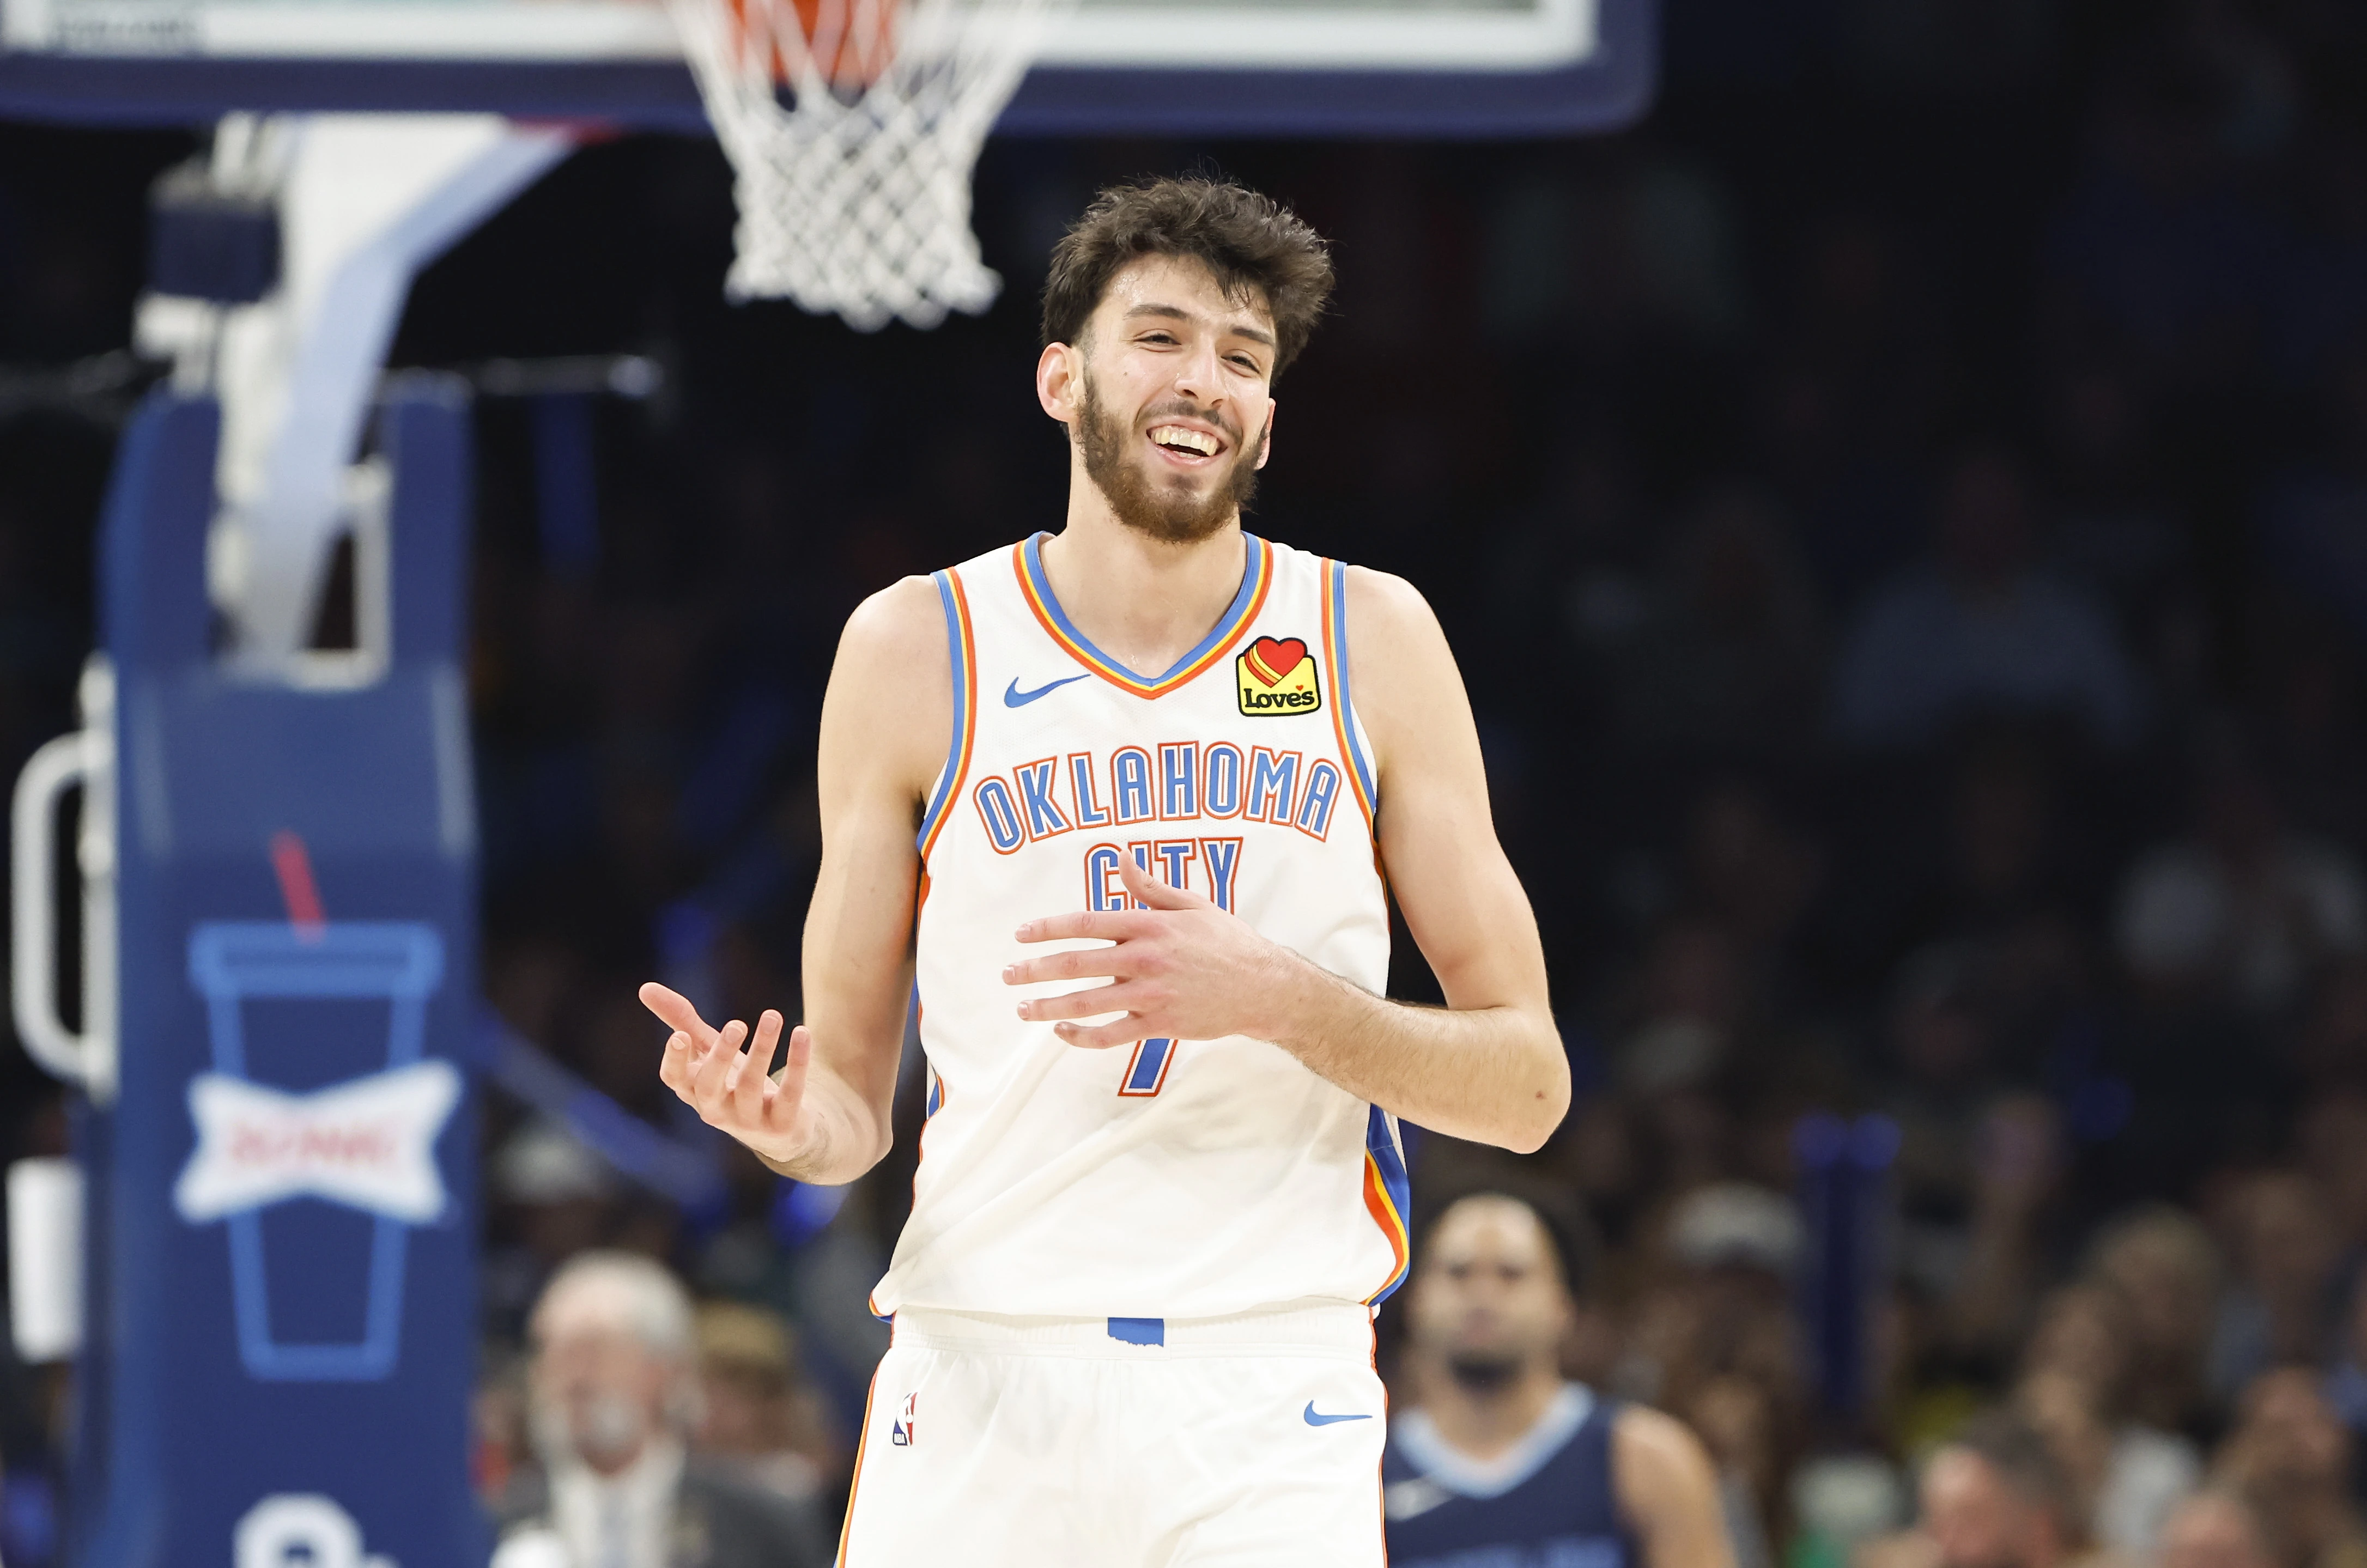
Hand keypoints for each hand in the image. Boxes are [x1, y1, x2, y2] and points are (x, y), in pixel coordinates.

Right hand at [641, 982, 812, 1164]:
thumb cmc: (735, 1082)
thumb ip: (681, 1021)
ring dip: (762, 1049)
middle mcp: (716, 1109)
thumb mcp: (709, 1051)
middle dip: (720, 1055)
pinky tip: (802, 1033)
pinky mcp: (782, 1123)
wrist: (783, 1129)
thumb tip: (644, 988)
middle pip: (709, 1086)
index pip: (675, 1080)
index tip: (680, 1036)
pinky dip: (797, 1063)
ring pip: (751, 1086)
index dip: (674, 1061)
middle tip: (736, 1024)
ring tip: (772, 1015)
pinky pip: (790, 1093)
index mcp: (694, 1092)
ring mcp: (749, 1120)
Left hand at [1002, 852, 1304, 1048]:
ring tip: (1024, 1007)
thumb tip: (1118, 857)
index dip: (1048, 928)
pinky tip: (1063, 1032)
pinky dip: (1082, 1036)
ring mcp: (1151, 994)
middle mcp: (1145, 958)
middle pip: (1077, 964)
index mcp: (1150, 925)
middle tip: (1008, 973)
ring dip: (1048, 1006)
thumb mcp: (1192, 905)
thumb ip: (1149, 887)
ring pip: (1087, 1003)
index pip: (1086, 923)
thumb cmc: (1228, 942)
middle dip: (1036, 969)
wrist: (1264, 987)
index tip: (1021, 934)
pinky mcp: (1159, 1025)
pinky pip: (1110, 1035)